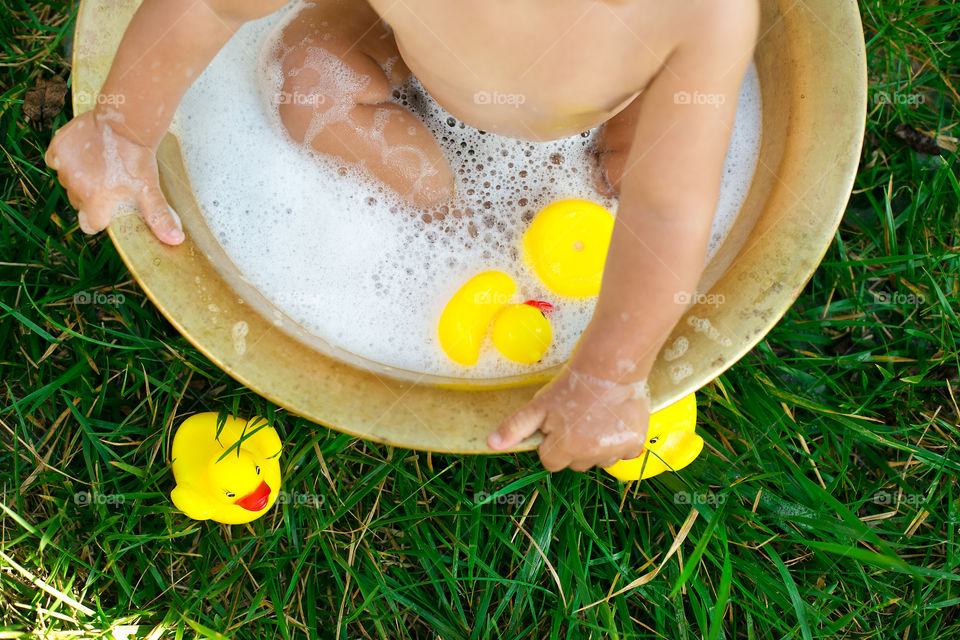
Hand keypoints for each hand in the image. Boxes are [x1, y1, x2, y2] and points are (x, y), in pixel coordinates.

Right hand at [45, 109, 184, 244]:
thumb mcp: (149, 191)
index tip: (112, 205)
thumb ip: (158, 217)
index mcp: (95, 202)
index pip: (91, 224)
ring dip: (80, 178)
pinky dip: (68, 160)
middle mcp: (75, 188)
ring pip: (69, 183)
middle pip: (80, 203)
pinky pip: (56, 161)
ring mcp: (64, 168)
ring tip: (102, 164)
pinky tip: (86, 153)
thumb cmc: (138, 160)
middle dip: (93, 197)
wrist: (125, 124)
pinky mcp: (57, 149)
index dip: (102, 217)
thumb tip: (176, 240)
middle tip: (111, 181)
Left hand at [488, 368, 649, 471]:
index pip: (551, 461)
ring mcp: (614, 451)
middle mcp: (590, 456)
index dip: (552, 444)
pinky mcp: (634, 443)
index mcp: (564, 449)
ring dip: (598, 447)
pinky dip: (621, 441)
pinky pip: (625, 452)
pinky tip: (614, 421)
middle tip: (577, 419)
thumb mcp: (538, 406)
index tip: (558, 425)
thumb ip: (515, 427)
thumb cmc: (570, 386)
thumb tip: (492, 444)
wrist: (609, 368)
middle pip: (576, 464)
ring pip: (601, 460)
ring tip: (596, 418)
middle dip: (574, 447)